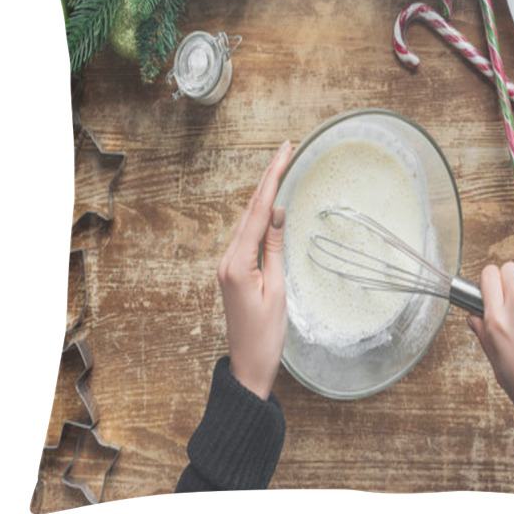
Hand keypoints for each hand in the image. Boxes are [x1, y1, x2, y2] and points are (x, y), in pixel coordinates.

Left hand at [217, 141, 292, 399]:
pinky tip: (269, 202)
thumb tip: (277, 210)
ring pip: (247, 219)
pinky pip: (247, 234)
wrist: (248, 365)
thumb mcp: (277, 289)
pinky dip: (259, 213)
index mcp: (238, 262)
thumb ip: (273, 247)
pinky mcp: (234, 271)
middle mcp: (228, 259)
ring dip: (264, 192)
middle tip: (285, 148)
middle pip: (249, 209)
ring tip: (280, 166)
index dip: (272, 178)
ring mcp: (228, 264)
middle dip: (268, 177)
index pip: (257, 210)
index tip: (284, 152)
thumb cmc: (266, 334)